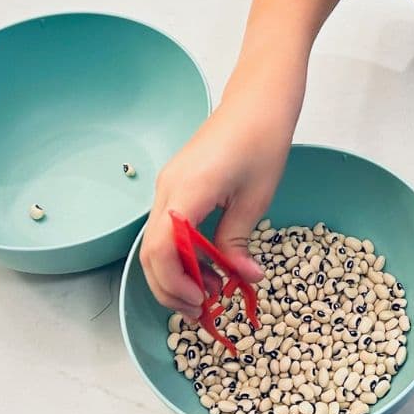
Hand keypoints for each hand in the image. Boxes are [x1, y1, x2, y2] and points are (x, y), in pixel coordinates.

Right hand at [140, 102, 291, 317]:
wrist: (258, 101)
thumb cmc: (262, 140)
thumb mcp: (256, 197)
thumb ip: (238, 240)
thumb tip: (243, 277)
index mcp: (187, 192)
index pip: (161, 251)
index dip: (176, 284)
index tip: (203, 303)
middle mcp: (168, 189)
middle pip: (151, 253)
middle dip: (172, 288)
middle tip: (202, 312)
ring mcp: (168, 186)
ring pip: (156, 243)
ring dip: (177, 273)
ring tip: (211, 293)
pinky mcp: (177, 185)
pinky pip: (168, 228)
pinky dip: (182, 253)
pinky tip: (208, 266)